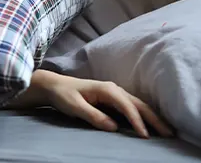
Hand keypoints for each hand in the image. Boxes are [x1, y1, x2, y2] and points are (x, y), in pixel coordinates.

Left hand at [35, 70, 172, 138]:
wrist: (54, 86)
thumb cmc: (63, 94)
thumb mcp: (74, 106)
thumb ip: (93, 116)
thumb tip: (113, 127)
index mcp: (106, 89)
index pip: (127, 106)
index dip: (137, 121)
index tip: (145, 135)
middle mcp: (113, 89)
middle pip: (138, 104)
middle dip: (154, 118)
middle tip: (169, 133)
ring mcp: (114, 93)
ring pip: (138, 105)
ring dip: (152, 117)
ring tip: (165, 131)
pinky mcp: (112, 99)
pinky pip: (131, 107)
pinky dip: (143, 115)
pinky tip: (150, 124)